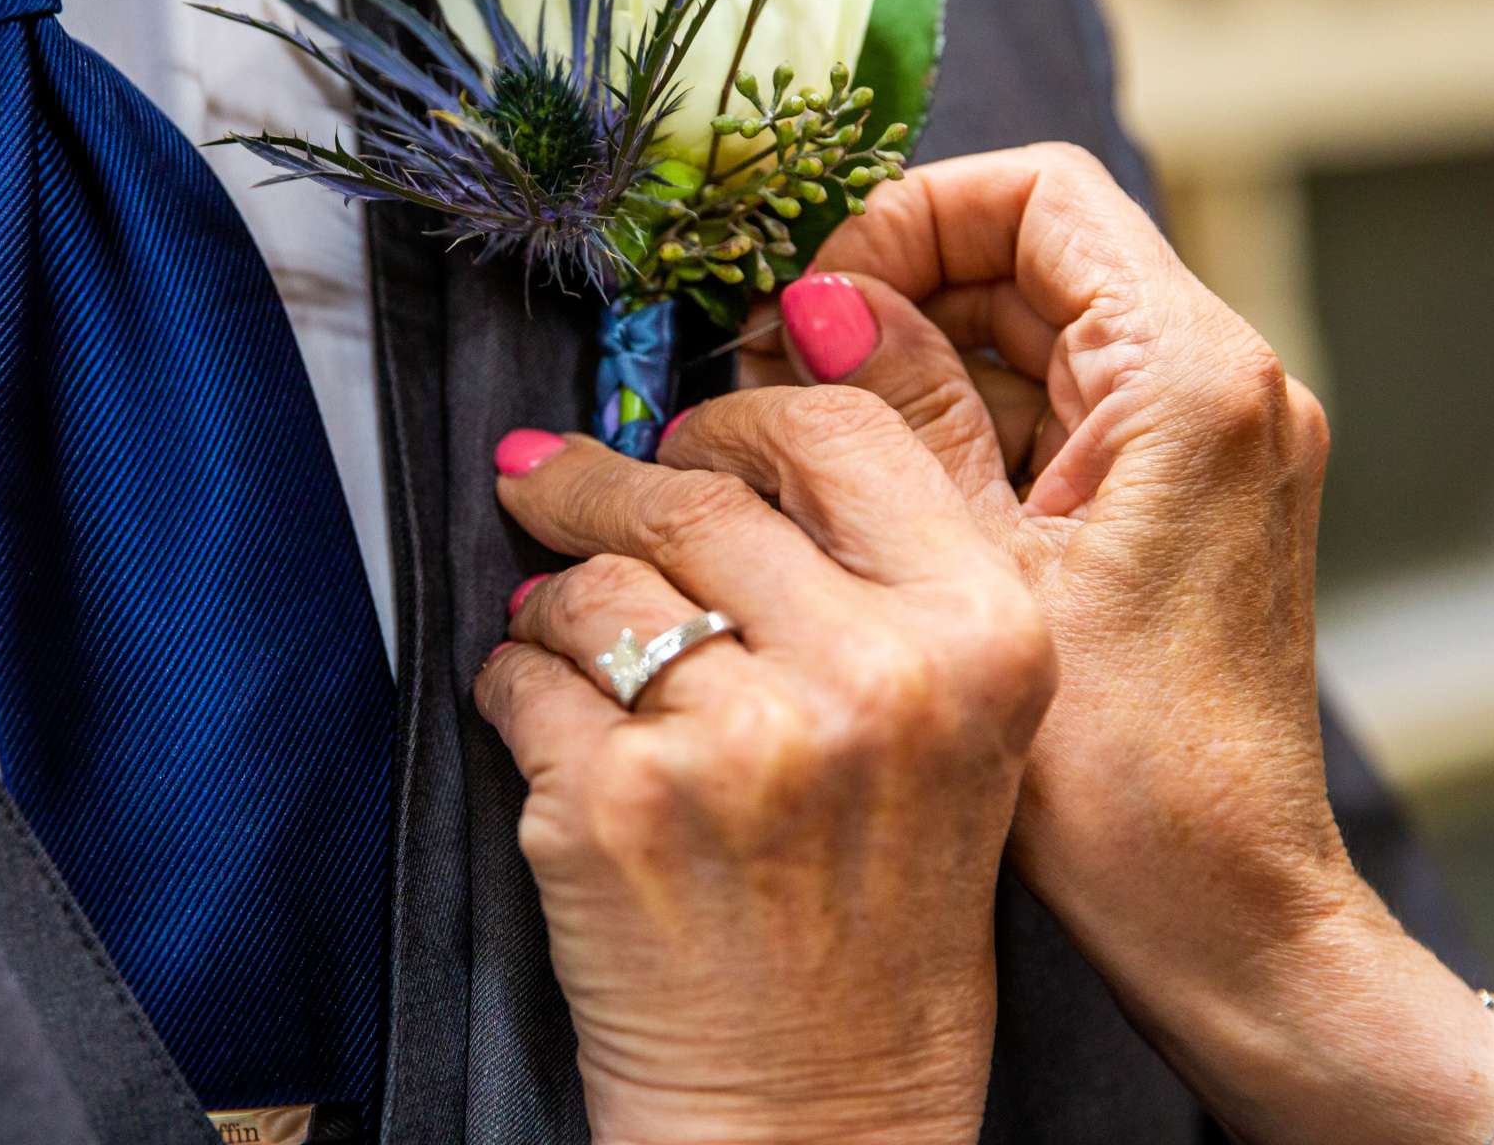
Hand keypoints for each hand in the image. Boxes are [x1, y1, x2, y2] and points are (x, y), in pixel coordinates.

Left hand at [477, 396, 1055, 1144]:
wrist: (817, 1111)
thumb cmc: (875, 919)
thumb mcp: (951, 725)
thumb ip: (865, 574)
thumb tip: (701, 443)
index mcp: (979, 634)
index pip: (838, 431)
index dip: (736, 419)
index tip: (684, 434)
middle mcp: (874, 674)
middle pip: (690, 497)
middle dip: (596, 485)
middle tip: (552, 482)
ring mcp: (741, 739)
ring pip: (590, 587)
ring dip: (557, 612)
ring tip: (583, 667)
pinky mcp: (616, 802)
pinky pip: (518, 679)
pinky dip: (514, 696)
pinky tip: (558, 746)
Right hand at [719, 143, 1493, 1144]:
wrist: (1224, 914)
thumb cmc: (1118, 779)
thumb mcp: (967, 573)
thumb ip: (897, 414)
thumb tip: (820, 301)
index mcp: (1191, 378)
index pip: (1037, 193)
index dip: (906, 218)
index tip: (812, 302)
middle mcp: (1222, 388)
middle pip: (1030, 255)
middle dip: (891, 289)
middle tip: (775, 368)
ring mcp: (1204, 445)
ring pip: (1030, 332)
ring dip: (911, 359)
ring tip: (796, 429)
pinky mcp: (1176, 500)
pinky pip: (1051, 410)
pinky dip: (957, 421)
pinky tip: (862, 483)